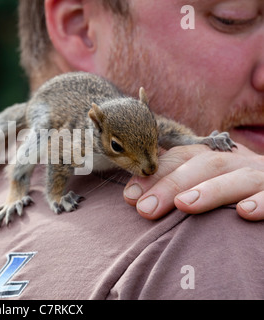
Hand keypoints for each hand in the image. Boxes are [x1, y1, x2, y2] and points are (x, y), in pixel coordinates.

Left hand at [123, 143, 263, 220]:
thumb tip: (132, 197)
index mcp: (214, 158)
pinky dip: (262, 202)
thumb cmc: (232, 191)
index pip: (181, 158)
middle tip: (146, 209)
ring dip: (210, 190)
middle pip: (203, 165)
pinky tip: (245, 212)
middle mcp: (237, 162)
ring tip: (185, 205)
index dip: (155, 174)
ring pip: (237, 177)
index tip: (130, 196)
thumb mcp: (204, 184)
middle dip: (172, 184)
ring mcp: (261, 176)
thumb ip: (173, 186)